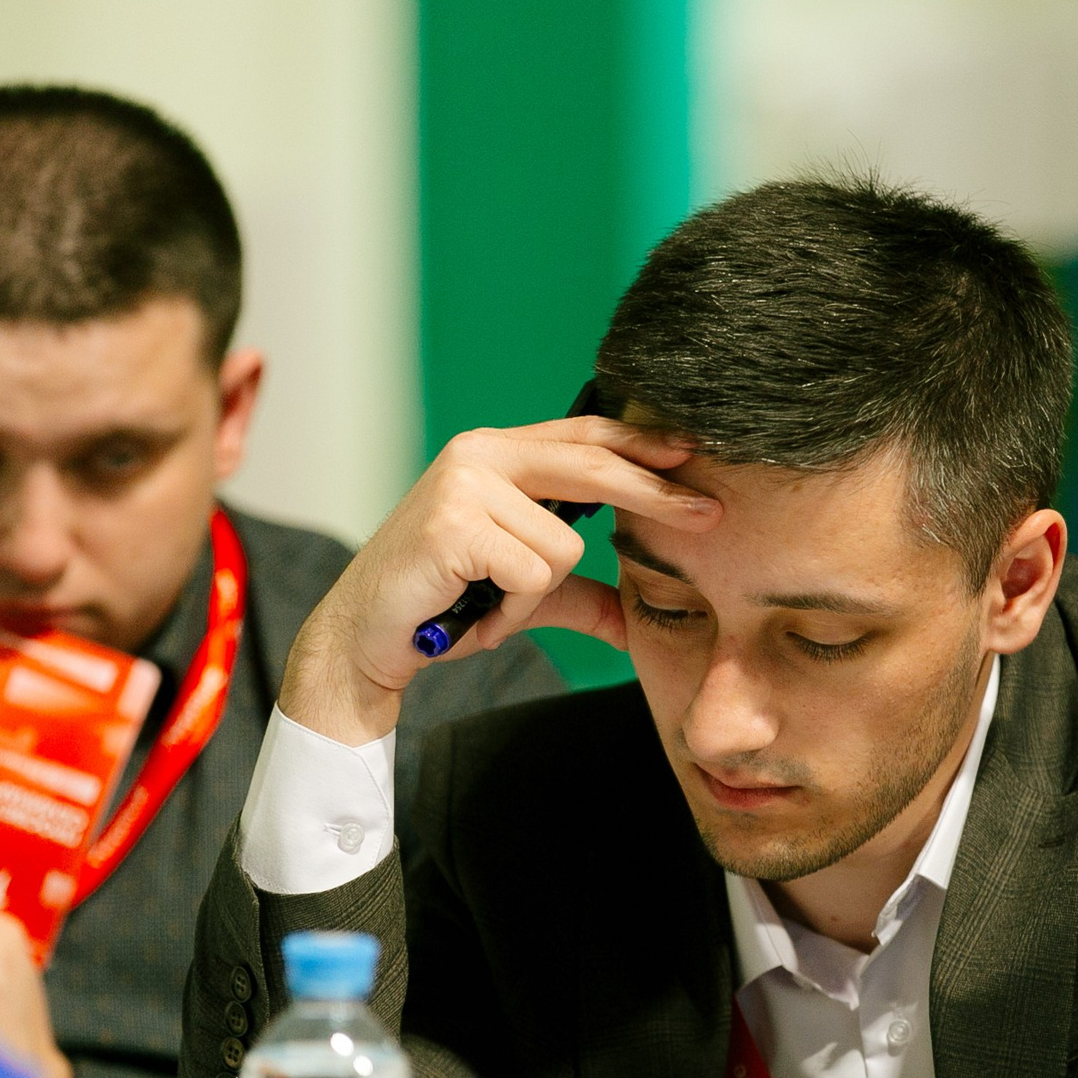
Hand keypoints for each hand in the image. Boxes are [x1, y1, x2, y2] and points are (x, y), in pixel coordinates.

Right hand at [281, 416, 719, 744]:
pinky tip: (474, 613)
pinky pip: (533, 575)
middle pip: (592, 466)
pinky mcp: (455, 524)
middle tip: (711, 515)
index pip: (584, 437)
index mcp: (496, 454)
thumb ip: (582, 594)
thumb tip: (641, 618)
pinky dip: (513, 610)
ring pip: (565, 545)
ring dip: (537, 595)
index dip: (642, 444)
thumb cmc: (443, 606)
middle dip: (655, 495)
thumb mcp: (527, 596)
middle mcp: (480, 455)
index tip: (694, 455)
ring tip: (490, 605)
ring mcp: (465, 485)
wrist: (367, 640)